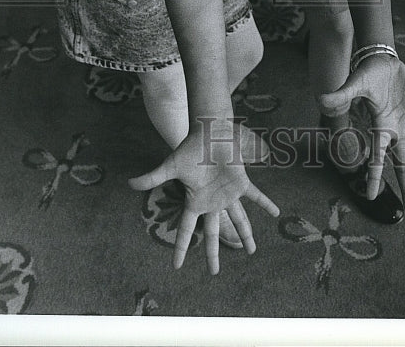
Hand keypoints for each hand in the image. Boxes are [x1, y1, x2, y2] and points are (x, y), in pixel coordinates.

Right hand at [128, 120, 278, 275]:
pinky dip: (265, 203)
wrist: (209, 132)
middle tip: (214, 273)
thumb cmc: (190, 149)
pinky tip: (275, 213)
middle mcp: (212, 201)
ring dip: (246, 234)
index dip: (181, 248)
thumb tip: (129, 183)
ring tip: (252, 251)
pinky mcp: (241, 182)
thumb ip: (152, 177)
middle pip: (214, 233)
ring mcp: (228, 193)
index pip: (186, 230)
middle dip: (214, 253)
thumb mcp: (170, 166)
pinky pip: (255, 195)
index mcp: (195, 201)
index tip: (176, 267)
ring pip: (238, 219)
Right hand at [318, 56, 404, 212]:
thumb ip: (343, 95)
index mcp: (382, 128)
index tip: (372, 197)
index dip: (375, 177)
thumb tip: (322, 100)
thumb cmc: (366, 73)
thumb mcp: (355, 84)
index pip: (378, 158)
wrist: (381, 60)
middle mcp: (398, 131)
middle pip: (404, 165)